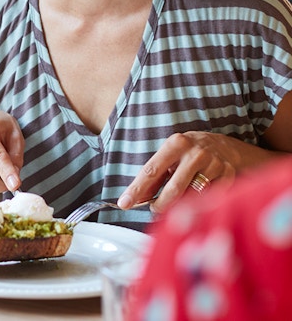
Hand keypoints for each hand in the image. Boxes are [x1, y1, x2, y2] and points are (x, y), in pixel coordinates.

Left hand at [117, 131, 239, 212]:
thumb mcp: (171, 154)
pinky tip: (200, 200)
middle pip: (174, 189)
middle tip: (155, 210)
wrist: (228, 147)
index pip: (152, 170)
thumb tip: (137, 198)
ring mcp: (214, 165)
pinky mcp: (229, 177)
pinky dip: (200, 205)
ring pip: (192, 197)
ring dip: (181, 206)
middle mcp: (196, 153)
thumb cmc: (191, 152)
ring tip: (178, 202)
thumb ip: (156, 175)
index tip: (124, 203)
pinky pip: (209, 200)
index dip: (137, 189)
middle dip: (161, 205)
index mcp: (176, 144)